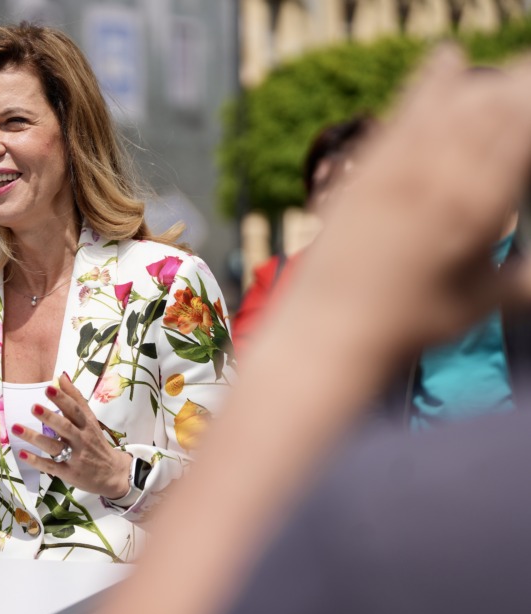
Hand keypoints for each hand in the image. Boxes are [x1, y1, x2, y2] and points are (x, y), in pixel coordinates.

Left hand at [11, 374, 131, 499]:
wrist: (112, 473)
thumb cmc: (95, 442)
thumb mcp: (90, 419)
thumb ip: (75, 398)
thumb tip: (61, 376)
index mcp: (86, 425)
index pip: (75, 410)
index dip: (62, 399)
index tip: (48, 388)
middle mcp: (81, 440)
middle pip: (65, 427)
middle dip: (49, 418)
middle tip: (33, 407)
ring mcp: (75, 457)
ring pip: (54, 446)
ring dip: (34, 437)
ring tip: (16, 427)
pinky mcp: (68, 473)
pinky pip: (51, 466)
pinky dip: (36, 461)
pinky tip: (22, 454)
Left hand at [305, 47, 530, 354]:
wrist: (331, 327)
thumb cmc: (411, 324)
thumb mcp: (482, 302)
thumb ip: (523, 279)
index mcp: (479, 204)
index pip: (523, 130)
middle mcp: (439, 175)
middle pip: (493, 106)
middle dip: (521, 86)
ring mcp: (397, 167)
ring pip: (452, 102)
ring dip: (486, 80)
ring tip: (507, 74)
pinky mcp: (364, 168)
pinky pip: (404, 111)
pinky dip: (429, 82)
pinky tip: (447, 58)